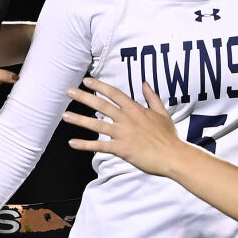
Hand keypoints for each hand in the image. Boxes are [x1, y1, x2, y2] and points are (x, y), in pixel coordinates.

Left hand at [63, 78, 185, 177]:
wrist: (173, 156)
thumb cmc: (169, 136)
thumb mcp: (162, 112)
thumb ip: (152, 97)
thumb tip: (145, 83)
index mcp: (135, 109)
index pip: (114, 93)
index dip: (99, 86)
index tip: (87, 81)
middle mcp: (126, 119)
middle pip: (101, 105)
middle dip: (83, 97)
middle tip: (68, 91)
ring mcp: (122, 134)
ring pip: (96, 124)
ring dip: (79, 120)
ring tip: (65, 116)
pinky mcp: (121, 149)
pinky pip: (99, 146)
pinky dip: (85, 145)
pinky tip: (73, 143)